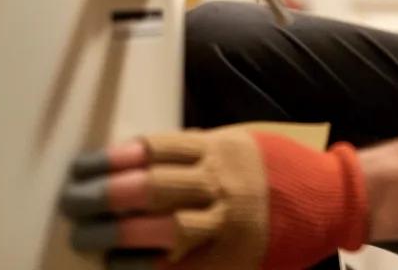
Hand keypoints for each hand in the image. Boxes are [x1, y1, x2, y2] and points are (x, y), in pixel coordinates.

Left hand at [60, 126, 368, 268]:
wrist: (324, 198)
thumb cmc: (276, 166)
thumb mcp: (238, 141)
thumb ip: (196, 148)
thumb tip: (142, 156)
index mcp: (219, 149)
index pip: (156, 149)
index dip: (113, 159)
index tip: (82, 166)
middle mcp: (220, 185)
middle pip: (152, 188)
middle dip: (106, 196)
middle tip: (73, 200)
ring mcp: (224, 225)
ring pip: (161, 231)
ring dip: (116, 235)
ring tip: (84, 235)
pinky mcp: (226, 259)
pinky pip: (177, 267)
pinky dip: (142, 267)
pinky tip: (117, 264)